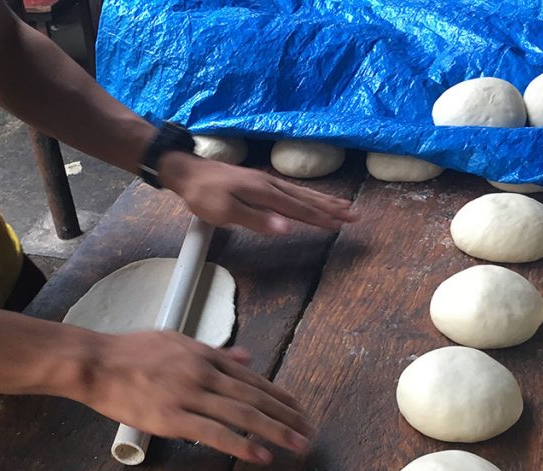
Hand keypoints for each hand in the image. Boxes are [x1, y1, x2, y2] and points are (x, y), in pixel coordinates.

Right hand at [81, 330, 311, 463]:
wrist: (96, 362)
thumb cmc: (131, 351)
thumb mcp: (177, 341)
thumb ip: (213, 352)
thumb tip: (245, 356)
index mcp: (206, 356)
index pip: (253, 379)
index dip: (280, 397)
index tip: (300, 411)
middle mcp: (204, 374)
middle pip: (256, 397)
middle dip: (287, 417)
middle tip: (310, 433)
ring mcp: (190, 396)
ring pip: (243, 415)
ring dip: (276, 432)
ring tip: (298, 445)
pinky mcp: (173, 418)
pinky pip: (214, 434)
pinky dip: (242, 445)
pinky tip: (261, 456)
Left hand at [157, 151, 357, 234]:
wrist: (187, 172)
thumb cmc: (203, 195)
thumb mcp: (225, 212)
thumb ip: (256, 220)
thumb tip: (286, 227)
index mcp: (265, 192)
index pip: (299, 209)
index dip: (321, 219)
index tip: (341, 226)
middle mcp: (270, 184)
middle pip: (306, 198)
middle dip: (331, 208)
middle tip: (354, 215)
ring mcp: (266, 181)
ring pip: (301, 192)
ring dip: (323, 200)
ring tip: (342, 205)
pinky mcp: (259, 182)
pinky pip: (291, 190)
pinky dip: (307, 195)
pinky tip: (310, 198)